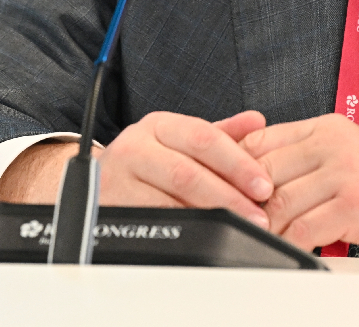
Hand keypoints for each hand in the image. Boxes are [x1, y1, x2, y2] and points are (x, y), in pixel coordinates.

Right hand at [0, 111, 273, 225]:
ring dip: (209, 218)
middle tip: (258, 215)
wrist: (94, 183)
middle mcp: (134, 147)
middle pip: (187, 173)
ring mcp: (116, 180)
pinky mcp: (105, 209)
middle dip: (228, 197)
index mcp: (158, 125)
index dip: (237, 163)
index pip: (204, 138)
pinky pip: (150, 222)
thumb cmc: (149, 161)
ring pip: (168, 201)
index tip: (263, 185)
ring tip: (237, 228)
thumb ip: (222, 132)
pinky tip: (204, 237)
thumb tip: (257, 121)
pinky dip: (181, 231)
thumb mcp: (181, 139)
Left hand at [243, 113, 358, 273]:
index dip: (237, 171)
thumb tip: (252, 180)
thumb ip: (307, 163)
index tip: (228, 196)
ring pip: (280, 202)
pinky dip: (296, 245)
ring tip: (275, 242)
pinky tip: (302, 249)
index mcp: (330, 128)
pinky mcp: (356, 202)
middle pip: (264, 170)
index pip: (261, 140)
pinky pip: (303, 228)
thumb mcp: (349, 165)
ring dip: (272, 230)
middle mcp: (338, 141)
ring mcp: (348, 169)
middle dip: (250, 205)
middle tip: (245, 227)